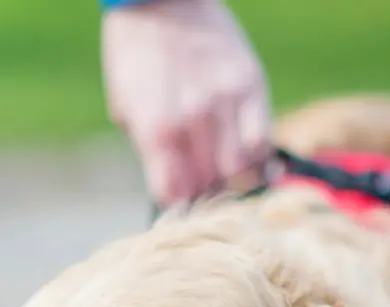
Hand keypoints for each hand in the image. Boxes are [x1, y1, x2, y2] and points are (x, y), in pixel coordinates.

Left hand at [101, 0, 271, 205]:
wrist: (160, 0)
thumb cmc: (135, 57)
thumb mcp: (126, 108)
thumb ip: (150, 149)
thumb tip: (172, 184)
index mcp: (156, 129)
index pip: (174, 194)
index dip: (175, 203)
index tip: (177, 199)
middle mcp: (193, 119)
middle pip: (208, 185)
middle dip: (202, 192)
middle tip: (199, 184)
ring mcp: (226, 101)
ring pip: (239, 168)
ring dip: (230, 177)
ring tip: (220, 169)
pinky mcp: (251, 85)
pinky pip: (263, 139)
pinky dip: (255, 155)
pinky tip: (244, 153)